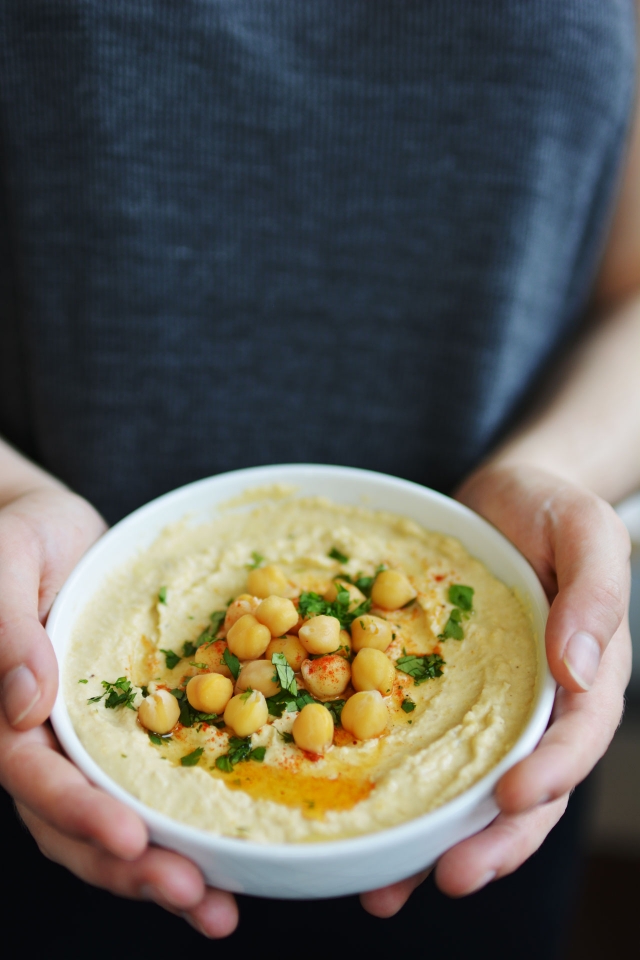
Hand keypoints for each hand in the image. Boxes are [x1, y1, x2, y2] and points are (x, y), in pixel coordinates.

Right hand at [0, 486, 237, 937]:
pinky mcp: (132, 723)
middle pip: (76, 825)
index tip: (131, 841)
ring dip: (164, 866)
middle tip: (196, 896)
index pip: (35, 777)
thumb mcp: (6, 561)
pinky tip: (232, 845)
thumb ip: (8, 630)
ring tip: (219, 906)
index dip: (80, 812)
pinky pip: (156, 778)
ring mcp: (89, 738)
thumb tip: (25, 703)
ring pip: (117, 818)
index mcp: (6, 711)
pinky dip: (188, 817)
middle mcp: (46, 739)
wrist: (49, 527)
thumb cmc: (18, 536)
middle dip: (133, 869)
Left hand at [361, 464, 630, 915]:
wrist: (504, 501)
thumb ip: (595, 593)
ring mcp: (488, 709)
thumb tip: (580, 667)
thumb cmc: (551, 511)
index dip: (552, 772)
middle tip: (449, 875)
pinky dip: (393, 793)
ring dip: (434, 843)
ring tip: (387, 890)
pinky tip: (356, 829)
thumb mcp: (586, 531)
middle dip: (493, 840)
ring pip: (469, 790)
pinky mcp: (438, 698)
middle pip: (527, 790)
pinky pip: (419, 752)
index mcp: (585, 675)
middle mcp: (537, 706)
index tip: (512, 797)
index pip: (579, 736)